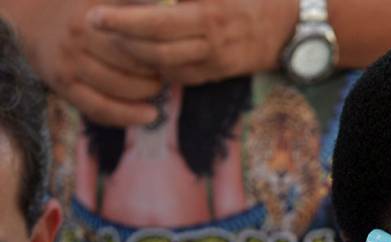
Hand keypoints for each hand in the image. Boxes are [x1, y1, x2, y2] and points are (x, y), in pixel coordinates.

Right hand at [18, 0, 161, 125]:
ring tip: (157, 86)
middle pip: (132, 59)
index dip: (161, 42)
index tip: (175, 45)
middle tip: (167, 69)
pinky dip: (128, 115)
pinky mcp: (62, 84)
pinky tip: (150, 115)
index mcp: (97, 9)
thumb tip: (173, 5)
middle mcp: (79, 32)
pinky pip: (100, 108)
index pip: (136, 27)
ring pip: (119, 85)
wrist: (32, 16)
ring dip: (146, 90)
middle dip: (156, 68)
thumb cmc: (84, 6)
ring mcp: (69, 61)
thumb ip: (137, 3)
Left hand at [87, 0, 299, 85]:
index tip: (97, 13)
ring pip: (167, 64)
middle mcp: (212, 38)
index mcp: (211, 12)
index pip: (158, 19)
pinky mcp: (220, 72)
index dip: (125, 19)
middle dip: (121, 38)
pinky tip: (144, 57)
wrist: (293, 25)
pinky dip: (159, 69)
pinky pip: (183, 76)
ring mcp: (217, 59)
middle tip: (94, 25)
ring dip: (136, 56)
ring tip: (114, 41)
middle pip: (157, 46)